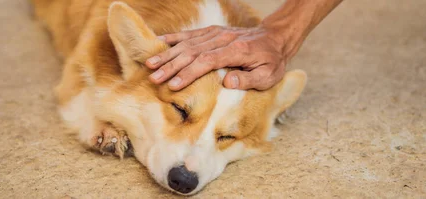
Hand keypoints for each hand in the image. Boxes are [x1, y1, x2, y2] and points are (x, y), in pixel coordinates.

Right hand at [145, 25, 290, 90]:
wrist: (275, 38)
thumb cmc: (271, 61)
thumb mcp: (268, 76)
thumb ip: (248, 79)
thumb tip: (228, 82)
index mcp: (237, 50)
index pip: (208, 61)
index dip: (189, 73)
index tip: (174, 85)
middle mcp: (223, 39)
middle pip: (193, 52)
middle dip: (172, 66)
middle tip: (154, 78)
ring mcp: (216, 33)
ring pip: (188, 42)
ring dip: (168, 54)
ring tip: (150, 65)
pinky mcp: (212, 31)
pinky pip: (190, 34)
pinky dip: (173, 38)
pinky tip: (158, 43)